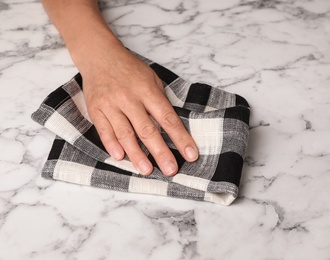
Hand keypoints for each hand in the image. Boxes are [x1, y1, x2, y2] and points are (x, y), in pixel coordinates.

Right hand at [80, 43, 197, 175]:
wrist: (99, 55)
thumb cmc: (130, 69)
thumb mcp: (152, 78)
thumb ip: (160, 101)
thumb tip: (172, 126)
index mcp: (148, 91)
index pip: (168, 118)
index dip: (180, 138)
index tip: (191, 155)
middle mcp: (130, 99)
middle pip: (147, 130)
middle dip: (160, 152)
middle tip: (171, 170)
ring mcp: (111, 104)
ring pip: (125, 133)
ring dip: (136, 154)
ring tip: (147, 170)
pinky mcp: (96, 109)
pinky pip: (104, 130)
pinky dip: (112, 145)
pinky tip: (120, 158)